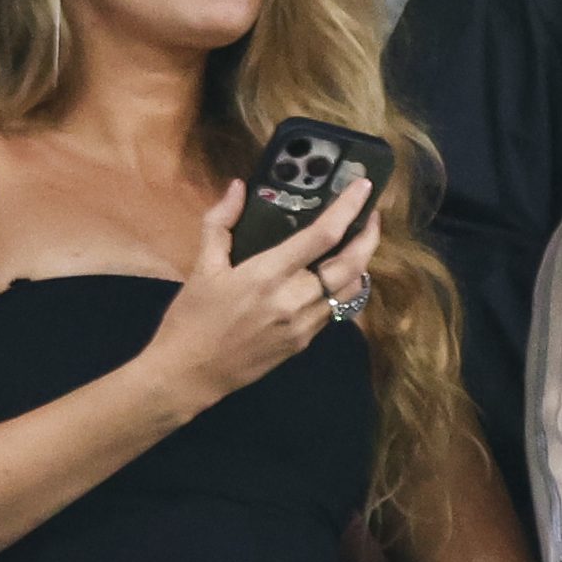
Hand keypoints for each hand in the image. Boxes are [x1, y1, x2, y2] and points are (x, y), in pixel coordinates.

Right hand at [145, 177, 380, 413]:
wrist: (189, 374)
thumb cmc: (192, 317)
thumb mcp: (201, 266)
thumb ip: (221, 222)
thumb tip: (239, 187)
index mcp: (268, 275)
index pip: (323, 236)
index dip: (348, 208)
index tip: (364, 187)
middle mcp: (294, 300)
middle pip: (351, 265)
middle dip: (369, 238)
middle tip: (372, 217)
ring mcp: (303, 325)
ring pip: (350, 291)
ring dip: (361, 265)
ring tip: (359, 244)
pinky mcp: (304, 342)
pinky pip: (335, 311)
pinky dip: (344, 289)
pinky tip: (337, 277)